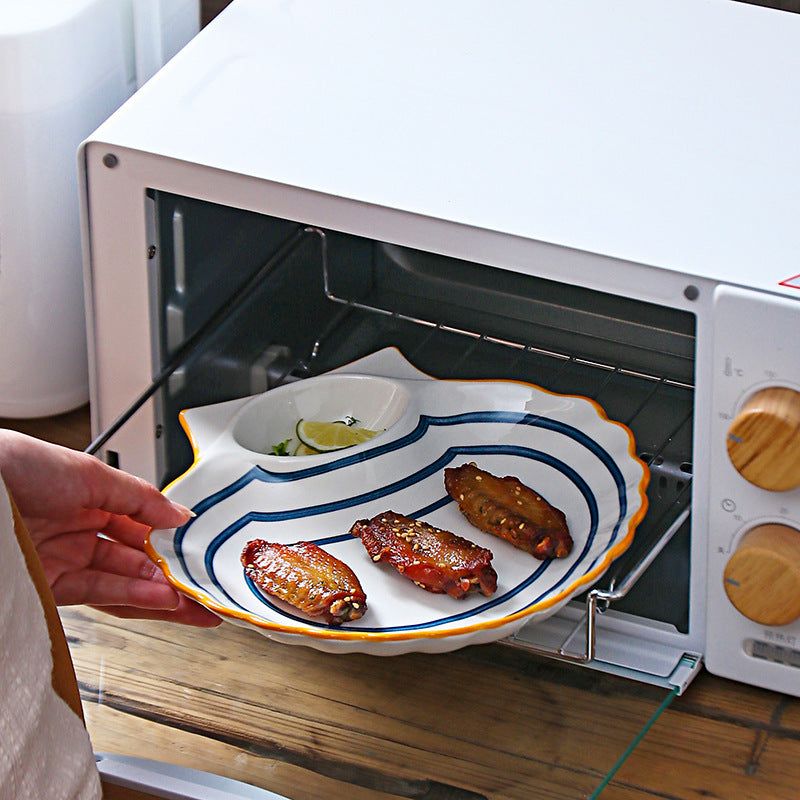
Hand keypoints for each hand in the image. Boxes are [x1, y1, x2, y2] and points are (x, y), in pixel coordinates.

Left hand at [0, 431, 219, 626]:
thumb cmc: (14, 467)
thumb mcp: (90, 473)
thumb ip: (140, 498)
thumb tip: (180, 514)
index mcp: (90, 498)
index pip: (142, 524)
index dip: (172, 538)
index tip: (199, 547)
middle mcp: (78, 530)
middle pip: (136, 557)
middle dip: (173, 573)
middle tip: (204, 586)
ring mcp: (64, 560)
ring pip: (123, 582)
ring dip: (161, 593)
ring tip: (191, 600)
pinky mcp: (49, 587)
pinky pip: (101, 596)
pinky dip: (135, 599)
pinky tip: (162, 600)